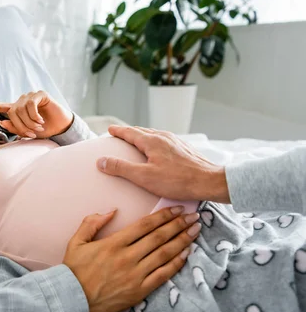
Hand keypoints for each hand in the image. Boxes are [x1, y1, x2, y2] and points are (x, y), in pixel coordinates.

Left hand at [0, 90, 72, 138]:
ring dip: (29, 122)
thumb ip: (15, 127)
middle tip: (31, 134)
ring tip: (38, 127)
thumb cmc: (44, 130)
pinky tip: (41, 120)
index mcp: (17, 110)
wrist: (61, 127)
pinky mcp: (40, 94)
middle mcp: (22, 101)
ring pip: (21, 109)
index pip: (0, 107)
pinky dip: (34, 115)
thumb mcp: (28, 132)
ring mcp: (30, 97)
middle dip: (20, 126)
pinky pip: (30, 104)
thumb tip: (2, 121)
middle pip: (12, 113)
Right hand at [62, 206, 200, 311]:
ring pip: (165, 254)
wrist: (72, 299)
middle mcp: (127, 257)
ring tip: (195, 231)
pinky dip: (176, 263)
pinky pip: (163, 275)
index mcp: (113, 243)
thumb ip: (91, 223)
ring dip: (182, 241)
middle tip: (193, 216)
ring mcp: (135, 275)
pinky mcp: (139, 290)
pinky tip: (186, 254)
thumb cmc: (74, 270)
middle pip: (159, 237)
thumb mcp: (76, 241)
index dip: (163, 215)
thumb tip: (111, 211)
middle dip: (178, 224)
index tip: (176, 208)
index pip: (145, 225)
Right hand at [96, 125, 230, 202]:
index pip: (130, 132)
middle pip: (142, 131)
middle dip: (129, 132)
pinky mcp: (183, 149)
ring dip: (142, 136)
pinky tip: (157, 150)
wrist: (209, 181)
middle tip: (119, 133)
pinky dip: (153, 141)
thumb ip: (121, 168)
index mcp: (152, 141)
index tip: (110, 129)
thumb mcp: (144, 177)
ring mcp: (175, 142)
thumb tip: (101, 161)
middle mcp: (164, 137)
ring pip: (154, 135)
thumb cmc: (177, 181)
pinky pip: (163, 140)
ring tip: (136, 140)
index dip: (118, 131)